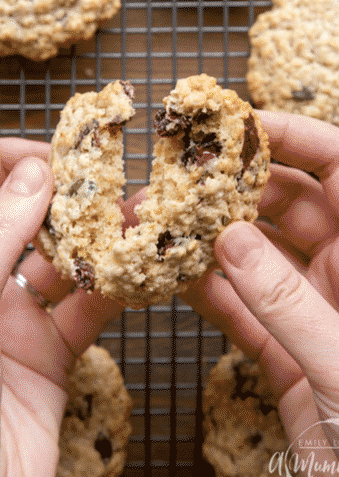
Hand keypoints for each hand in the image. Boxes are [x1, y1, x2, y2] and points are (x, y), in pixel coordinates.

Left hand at [0, 138, 122, 476]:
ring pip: (65, 262)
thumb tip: (35, 173)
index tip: (53, 150)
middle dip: (68, 197)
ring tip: (140, 213)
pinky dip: (118, 286)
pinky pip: (89, 310)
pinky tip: (142, 265)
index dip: (6, 162)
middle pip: (26, 223)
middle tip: (112, 176)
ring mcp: (14, 324)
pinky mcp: (50, 360)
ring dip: (101, 236)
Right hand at [178, 111, 338, 476]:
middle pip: (289, 204)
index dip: (298, 137)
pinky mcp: (283, 353)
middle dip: (235, 183)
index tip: (242, 123)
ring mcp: (313, 311)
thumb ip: (284, 301)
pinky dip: (202, 288)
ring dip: (208, 234)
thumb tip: (227, 240)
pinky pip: (237, 306)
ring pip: (254, 253)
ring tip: (162, 217)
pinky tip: (168, 272)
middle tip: (183, 171)